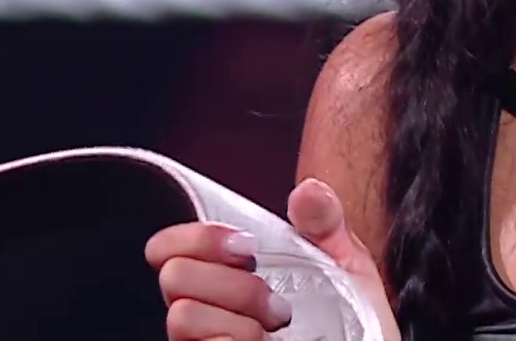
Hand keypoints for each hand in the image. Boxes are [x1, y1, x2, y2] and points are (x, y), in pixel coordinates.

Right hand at [145, 178, 397, 340]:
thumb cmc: (347, 317)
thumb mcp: (342, 262)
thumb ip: (323, 221)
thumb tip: (308, 190)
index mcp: (224, 272)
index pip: (168, 247)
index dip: (199, 238)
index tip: (247, 246)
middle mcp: (205, 309)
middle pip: (175, 276)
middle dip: (234, 284)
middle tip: (278, 303)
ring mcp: (206, 339)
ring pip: (183, 317)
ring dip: (240, 322)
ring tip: (277, 330)